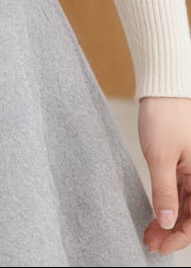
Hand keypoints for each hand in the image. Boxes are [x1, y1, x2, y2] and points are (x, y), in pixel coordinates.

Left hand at [139, 96, 190, 254]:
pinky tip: (156, 213)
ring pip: (188, 204)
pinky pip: (183, 190)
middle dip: (173, 231)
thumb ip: (165, 192)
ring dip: (170, 219)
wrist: (163, 89)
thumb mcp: (160, 157)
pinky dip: (170, 203)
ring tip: (149, 232)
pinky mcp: (188, 162)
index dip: (180, 237)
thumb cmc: (164, 117)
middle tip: (150, 242)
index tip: (159, 246)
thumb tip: (168, 223)